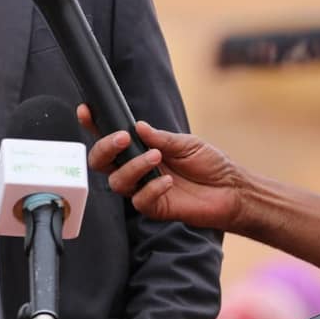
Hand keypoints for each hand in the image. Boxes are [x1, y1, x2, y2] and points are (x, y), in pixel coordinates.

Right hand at [81, 107, 242, 230]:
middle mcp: (137, 169)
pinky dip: (151, 189)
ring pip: (116, 181)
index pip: (111, 139)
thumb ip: (161, 137)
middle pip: (100, 162)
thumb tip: (137, 126)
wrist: (232, 190)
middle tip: (122, 138)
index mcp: (141, 149)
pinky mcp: (154, 208)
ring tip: (156, 157)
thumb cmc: (210, 164)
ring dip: (133, 167)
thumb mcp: (187, 143)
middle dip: (104, 148)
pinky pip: (139, 200)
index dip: (94, 125)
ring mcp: (143, 189)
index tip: (86, 110)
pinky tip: (169, 182)